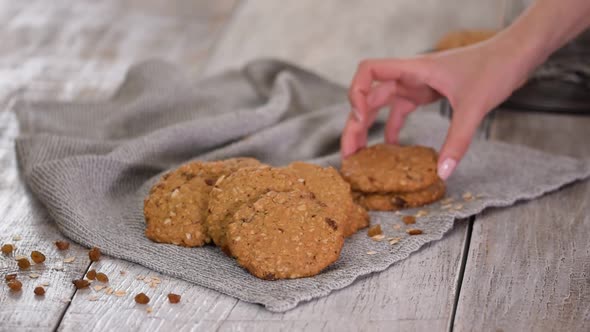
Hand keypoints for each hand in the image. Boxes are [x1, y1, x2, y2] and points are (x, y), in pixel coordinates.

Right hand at [341, 38, 531, 179]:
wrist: (516, 54)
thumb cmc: (496, 67)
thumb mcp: (475, 106)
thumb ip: (458, 141)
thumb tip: (442, 172)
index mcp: (413, 69)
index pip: (368, 70)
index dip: (356, 93)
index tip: (361, 119)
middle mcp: (409, 75)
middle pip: (368, 96)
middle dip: (355, 123)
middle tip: (350, 154)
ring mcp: (416, 84)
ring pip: (381, 104)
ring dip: (368, 127)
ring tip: (360, 154)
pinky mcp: (426, 93)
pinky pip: (400, 110)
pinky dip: (391, 127)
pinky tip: (391, 148)